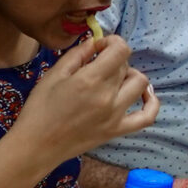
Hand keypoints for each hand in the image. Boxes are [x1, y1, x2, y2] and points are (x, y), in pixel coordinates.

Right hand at [10, 34, 158, 164]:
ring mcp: (116, 115)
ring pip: (140, 84)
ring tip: (113, 80)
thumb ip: (77, 55)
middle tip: (97, 66)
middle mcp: (108, 96)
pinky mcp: (118, 130)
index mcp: (90, 79)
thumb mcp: (52, 75)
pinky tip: (145, 94)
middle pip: (126, 66)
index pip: (121, 50)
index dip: (112, 42)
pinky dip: (151, 102)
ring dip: (129, 76)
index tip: (99, 48)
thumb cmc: (39, 109)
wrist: (36, 145)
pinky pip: (147, 116)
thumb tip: (95, 43)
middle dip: (114, 60)